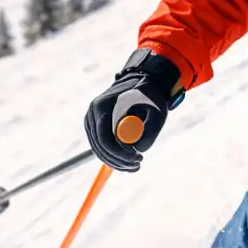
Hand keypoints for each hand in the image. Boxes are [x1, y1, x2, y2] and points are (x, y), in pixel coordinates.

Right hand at [84, 49, 182, 171]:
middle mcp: (92, 113)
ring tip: (135, 166)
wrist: (142, 82)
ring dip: (115, 162)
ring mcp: (91, 120)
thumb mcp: (156, 111)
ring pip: (99, 149)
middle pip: (100, 147)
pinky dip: (112, 157)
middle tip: (138, 165)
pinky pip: (101, 146)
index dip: (120, 154)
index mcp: (102, 106)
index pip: (105, 139)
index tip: (138, 158)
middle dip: (119, 161)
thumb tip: (136, 150)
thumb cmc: (150, 96)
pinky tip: (127, 163)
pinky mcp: (95, 126)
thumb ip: (149, 130)